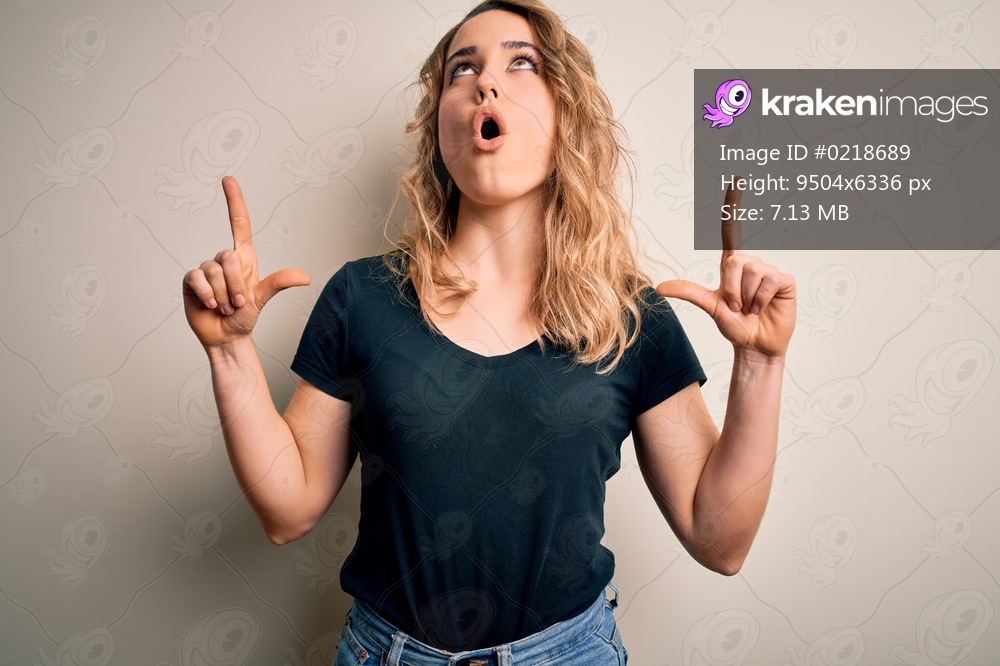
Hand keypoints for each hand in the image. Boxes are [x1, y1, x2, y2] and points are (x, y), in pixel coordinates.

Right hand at [182, 176, 310, 348]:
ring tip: (226, 306)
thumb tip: (305, 277)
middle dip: (236, 284)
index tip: (228, 179)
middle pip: (228, 256)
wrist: (226, 337)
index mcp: (243, 258)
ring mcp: (206, 270)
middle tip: (238, 302)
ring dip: (223, 294)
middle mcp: (223, 260)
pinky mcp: (192, 281)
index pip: (238, 223)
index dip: (234, 201)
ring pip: (213, 271)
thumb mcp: (263, 298)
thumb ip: (280, 283)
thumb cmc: (245, 316)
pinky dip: (207, 295)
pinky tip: (210, 305)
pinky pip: (197, 279)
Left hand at [655, 180, 795, 357]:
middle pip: (734, 262)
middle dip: (731, 289)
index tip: (737, 178)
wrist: (754, 345)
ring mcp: (769, 270)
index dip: (734, 203)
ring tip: (751, 308)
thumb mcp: (709, 306)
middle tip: (736, 305)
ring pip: (751, 273)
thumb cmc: (734, 325)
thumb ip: (688, 292)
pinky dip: (761, 299)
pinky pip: (768, 281)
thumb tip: (659, 287)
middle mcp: (751, 262)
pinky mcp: (784, 281)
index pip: (731, 228)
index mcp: (732, 263)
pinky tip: (763, 307)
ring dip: (746, 297)